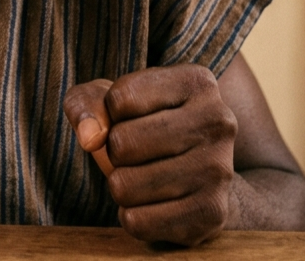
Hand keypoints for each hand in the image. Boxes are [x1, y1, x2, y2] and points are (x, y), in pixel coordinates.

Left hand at [63, 65, 236, 245]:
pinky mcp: (211, 213)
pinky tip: (153, 203)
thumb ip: (85, 104)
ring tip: (144, 176)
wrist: (200, 174)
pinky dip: (132, 216)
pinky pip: (138, 222)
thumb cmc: (145, 125)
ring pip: (124, 185)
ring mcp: (218, 169)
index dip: (110, 114)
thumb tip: (89, 137)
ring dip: (121, 185)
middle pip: (122, 143)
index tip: (131, 117)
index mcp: (196, 82)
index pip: (120, 99)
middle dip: (114, 152)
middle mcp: (218, 121)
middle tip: (135, 153)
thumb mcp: (109, 100)